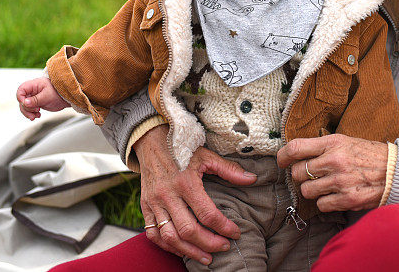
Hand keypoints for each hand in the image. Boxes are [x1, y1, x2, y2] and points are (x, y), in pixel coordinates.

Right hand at [16, 77, 69, 119]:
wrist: (66, 97)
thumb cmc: (59, 93)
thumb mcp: (47, 96)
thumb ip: (35, 100)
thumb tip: (25, 103)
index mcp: (34, 85)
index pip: (21, 90)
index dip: (21, 98)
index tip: (26, 104)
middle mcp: (32, 90)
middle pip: (22, 100)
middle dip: (26, 108)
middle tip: (36, 110)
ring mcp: (34, 97)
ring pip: (25, 106)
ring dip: (28, 112)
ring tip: (36, 115)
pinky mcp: (36, 103)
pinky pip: (30, 109)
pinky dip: (32, 113)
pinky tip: (38, 115)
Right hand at [134, 125, 257, 264]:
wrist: (152, 141)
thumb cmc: (182, 149)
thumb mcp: (206, 156)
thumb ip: (229, 169)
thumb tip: (252, 178)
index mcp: (186, 182)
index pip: (207, 213)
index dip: (223, 227)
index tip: (235, 232)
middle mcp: (168, 195)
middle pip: (188, 230)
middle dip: (209, 244)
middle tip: (224, 247)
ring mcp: (154, 203)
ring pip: (170, 237)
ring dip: (189, 251)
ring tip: (207, 258)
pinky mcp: (145, 208)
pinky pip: (153, 234)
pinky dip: (168, 246)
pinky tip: (183, 250)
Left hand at [277, 134, 388, 211]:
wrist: (395, 171)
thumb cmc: (368, 155)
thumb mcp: (345, 141)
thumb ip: (322, 146)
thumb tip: (296, 153)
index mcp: (333, 143)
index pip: (296, 148)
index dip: (282, 156)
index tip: (282, 161)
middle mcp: (334, 161)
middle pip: (297, 173)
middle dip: (300, 176)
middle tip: (310, 176)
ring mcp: (340, 181)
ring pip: (306, 191)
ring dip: (312, 191)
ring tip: (324, 186)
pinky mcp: (347, 200)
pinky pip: (321, 205)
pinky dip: (325, 202)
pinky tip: (335, 195)